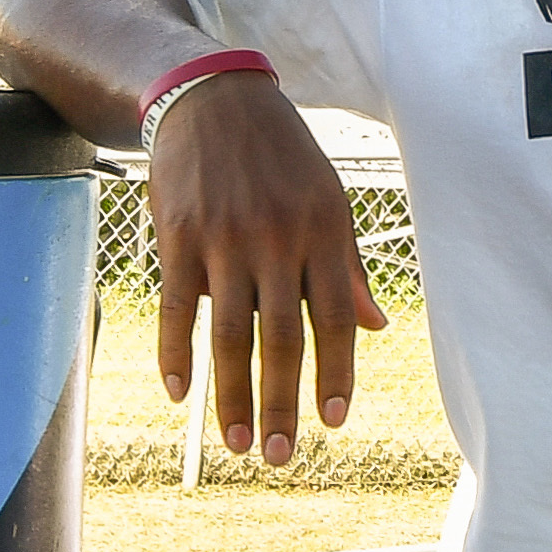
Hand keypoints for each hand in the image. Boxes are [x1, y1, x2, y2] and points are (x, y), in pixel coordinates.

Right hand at [150, 75, 387, 466]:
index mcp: (325, 229)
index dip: (335, 373)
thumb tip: (376, 329)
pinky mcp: (177, 235)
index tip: (332, 421)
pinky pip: (175, 307)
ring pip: (229, 334)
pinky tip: (182, 394)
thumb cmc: (281, 155)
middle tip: (281, 456)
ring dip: (232, 396)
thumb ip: (349, 266)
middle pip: (282, 337)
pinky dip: (176, 354)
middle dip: (283, 403)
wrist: (212, 96)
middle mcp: (277, 237)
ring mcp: (224, 237)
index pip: (335, 317)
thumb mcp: (329, 198)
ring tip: (238, 443)